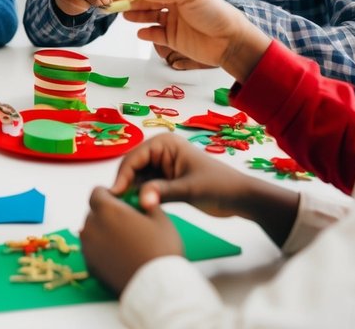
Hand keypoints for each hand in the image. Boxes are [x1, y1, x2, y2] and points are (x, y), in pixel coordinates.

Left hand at [80, 186, 181, 294]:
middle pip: (93, 212)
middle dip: (107, 214)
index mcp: (107, 210)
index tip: (122, 203)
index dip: (110, 195)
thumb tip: (141, 198)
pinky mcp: (90, 265)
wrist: (156, 288)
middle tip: (127, 224)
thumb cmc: (161, 250)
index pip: (97, 192)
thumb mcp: (160, 218)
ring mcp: (88, 247)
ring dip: (102, 232)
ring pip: (91, 231)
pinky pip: (91, 250)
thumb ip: (146, 202)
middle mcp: (91, 226)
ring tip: (124, 242)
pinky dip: (101, 249)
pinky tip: (119, 256)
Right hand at [109, 0, 269, 79]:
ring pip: (148, 17)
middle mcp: (173, 5)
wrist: (231, 41)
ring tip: (125, 16)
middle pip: (145, 2)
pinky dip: (146, 33)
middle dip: (129, 2)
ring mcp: (173, 22)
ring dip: (136, 16)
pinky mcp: (174, 40)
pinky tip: (141, 32)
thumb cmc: (213, 12)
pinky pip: (155, 35)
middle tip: (113, 5)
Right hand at [110, 133, 302, 247]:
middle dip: (126, 185)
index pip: (134, 158)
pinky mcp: (166, 180)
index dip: (122, 176)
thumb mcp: (189, 189)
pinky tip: (138, 210)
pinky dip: (142, 197)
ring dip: (133, 193)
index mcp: (165, 143)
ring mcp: (162, 166)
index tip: (115, 196)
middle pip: (133, 168)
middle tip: (118, 206)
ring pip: (138, 179)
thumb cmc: (218, 186)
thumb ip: (163, 193)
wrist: (240, 198)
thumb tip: (141, 201)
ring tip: (127, 210)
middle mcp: (160, 151)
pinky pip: (147, 187)